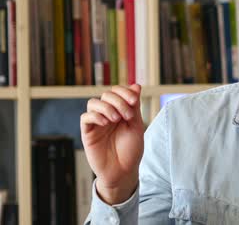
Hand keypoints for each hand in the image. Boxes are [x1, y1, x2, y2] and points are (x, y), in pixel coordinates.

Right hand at [80, 84, 143, 204]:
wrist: (123, 171)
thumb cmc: (131, 150)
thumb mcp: (136, 125)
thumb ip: (134, 106)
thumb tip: (136, 85)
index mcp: (120, 110)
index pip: (117, 92)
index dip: (125, 92)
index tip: (134, 101)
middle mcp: (107, 114)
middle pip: (106, 95)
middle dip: (118, 101)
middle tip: (128, 116)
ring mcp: (97, 123)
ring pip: (93, 103)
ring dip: (106, 107)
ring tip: (116, 119)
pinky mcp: (87, 133)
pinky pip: (85, 117)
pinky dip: (95, 116)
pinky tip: (106, 123)